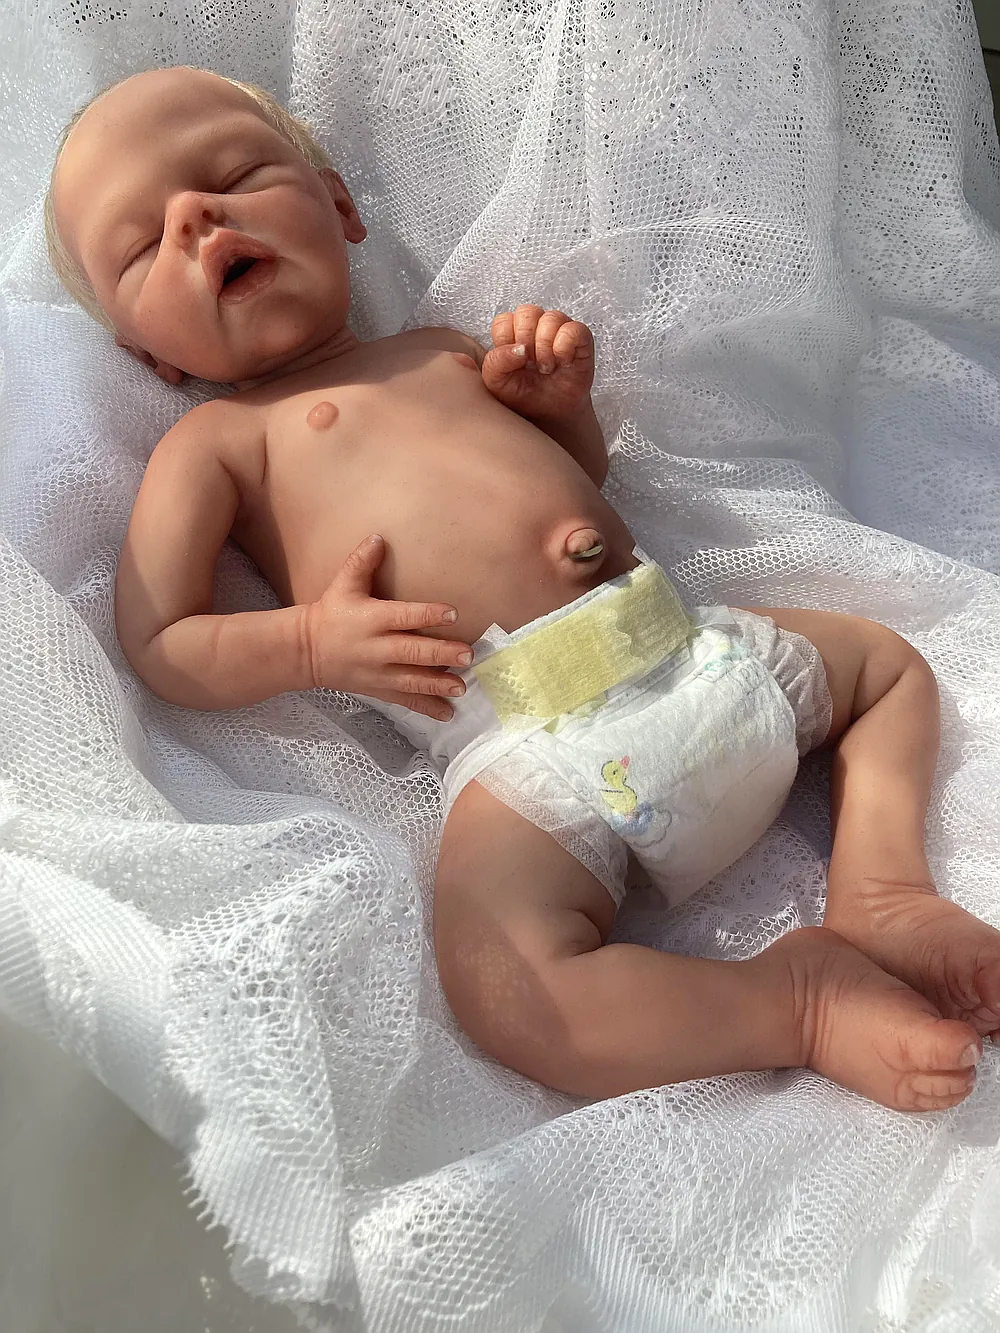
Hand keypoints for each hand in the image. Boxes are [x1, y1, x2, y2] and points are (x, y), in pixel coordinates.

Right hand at [305, 535, 472, 720]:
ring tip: (462, 688)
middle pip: (412, 652)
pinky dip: (426, 708)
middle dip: (441, 654)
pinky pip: (404, 701)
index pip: (403, 616)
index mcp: (372, 619)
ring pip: (411, 681)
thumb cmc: (331, 613)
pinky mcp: (378, 690)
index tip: (452, 613)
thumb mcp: (342, 584)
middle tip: (468, 655)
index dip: (427, 615)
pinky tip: (448, 713)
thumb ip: (361, 561)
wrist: (306, 651)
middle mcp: (376, 648)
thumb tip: (379, 537)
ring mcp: (378, 673)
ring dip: (438, 685)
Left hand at [482, 305, 594, 420]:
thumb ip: (495, 362)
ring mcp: (559, 330)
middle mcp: (536, 327)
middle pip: (527, 312)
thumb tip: (519, 348)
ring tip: (546, 368)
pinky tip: (563, 362)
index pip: (505, 320)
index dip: (507, 341)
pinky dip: (565, 347)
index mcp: (512, 333)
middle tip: (531, 365)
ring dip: (545, 347)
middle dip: (526, 341)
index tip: (514, 362)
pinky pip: (574, 329)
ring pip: (551, 318)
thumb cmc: (523, 396)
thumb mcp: (497, 383)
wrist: (549, 415)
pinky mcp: (581, 338)